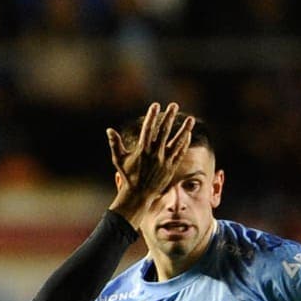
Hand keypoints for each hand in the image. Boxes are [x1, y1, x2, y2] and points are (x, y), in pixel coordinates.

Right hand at [107, 101, 194, 227]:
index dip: (151, 116)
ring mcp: (165, 161)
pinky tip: (188, 135)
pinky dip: (184, 144)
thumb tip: (109, 130)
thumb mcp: (119, 160)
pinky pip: (180, 153)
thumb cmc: (127, 177)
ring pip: (177, 142)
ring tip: (191, 119)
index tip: (155, 105)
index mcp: (142, 150)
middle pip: (164, 131)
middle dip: (169, 117)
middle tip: (174, 105)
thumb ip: (115, 144)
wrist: (138, 195)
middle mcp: (155, 154)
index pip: (148, 129)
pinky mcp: (171, 168)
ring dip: (184, 129)